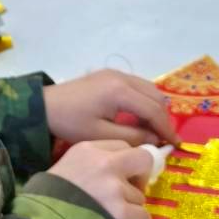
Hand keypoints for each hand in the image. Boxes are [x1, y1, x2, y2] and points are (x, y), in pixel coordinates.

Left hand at [43, 69, 176, 146]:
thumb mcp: (101, 135)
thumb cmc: (70, 122)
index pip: (154, 110)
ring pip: (148, 89)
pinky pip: (137, 86)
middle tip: (164, 139)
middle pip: (155, 96)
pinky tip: (139, 117)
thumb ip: (132, 136)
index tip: (175, 145)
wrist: (44, 106)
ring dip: (154, 108)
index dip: (167, 128)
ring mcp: (116, 73)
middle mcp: (122, 77)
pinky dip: (144, 100)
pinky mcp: (109, 74)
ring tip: (153, 130)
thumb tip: (155, 139)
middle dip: (163, 118)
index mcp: (120, 91)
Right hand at [50, 140, 151, 218]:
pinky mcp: (120, 211)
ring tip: (109, 213)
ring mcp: (114, 187)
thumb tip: (120, 170)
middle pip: (143, 159)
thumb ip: (92, 162)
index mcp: (89, 148)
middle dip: (141, 174)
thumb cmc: (49, 195)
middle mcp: (105, 163)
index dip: (125, 161)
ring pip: (140, 195)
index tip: (120, 173)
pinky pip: (143, 216)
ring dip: (130, 205)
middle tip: (129, 189)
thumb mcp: (67, 164)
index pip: (122, 145)